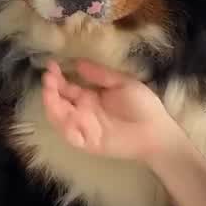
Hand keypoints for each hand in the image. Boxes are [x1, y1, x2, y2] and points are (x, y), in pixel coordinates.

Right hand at [39, 58, 177, 161]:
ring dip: (52, 106)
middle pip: (59, 102)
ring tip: (50, 91)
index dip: (57, 77)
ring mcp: (84, 128)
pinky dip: (65, 126)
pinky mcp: (89, 143)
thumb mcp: (122, 83)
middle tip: (48, 77)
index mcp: (89, 97)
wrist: (157, 130)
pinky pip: (71, 136)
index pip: (66, 87)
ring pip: (60, 118)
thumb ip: (100, 75)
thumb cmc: (143, 105)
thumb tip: (78, 63)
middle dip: (50, 90)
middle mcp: (83, 112)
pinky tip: (64, 113)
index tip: (51, 65)